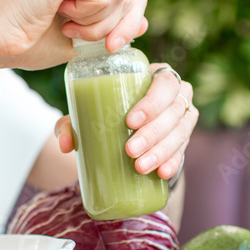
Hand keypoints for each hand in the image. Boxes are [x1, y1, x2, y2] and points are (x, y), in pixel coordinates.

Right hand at [0, 0, 148, 70]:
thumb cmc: (32, 43)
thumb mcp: (83, 37)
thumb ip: (111, 25)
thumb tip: (144, 22)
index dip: (129, 25)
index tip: (110, 46)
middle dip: (110, 28)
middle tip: (73, 32)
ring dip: (95, 24)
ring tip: (64, 23)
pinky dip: (86, 16)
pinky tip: (58, 13)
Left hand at [55, 64, 196, 179]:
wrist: (128, 127)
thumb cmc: (108, 111)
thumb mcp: (89, 111)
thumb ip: (70, 122)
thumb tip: (65, 143)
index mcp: (156, 76)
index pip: (164, 84)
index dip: (152, 102)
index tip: (130, 121)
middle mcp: (177, 94)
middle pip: (173, 111)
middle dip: (152, 133)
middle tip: (130, 150)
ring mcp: (184, 117)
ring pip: (180, 132)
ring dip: (161, 151)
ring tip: (140, 166)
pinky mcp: (184, 140)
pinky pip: (183, 151)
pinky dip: (173, 162)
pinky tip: (162, 173)